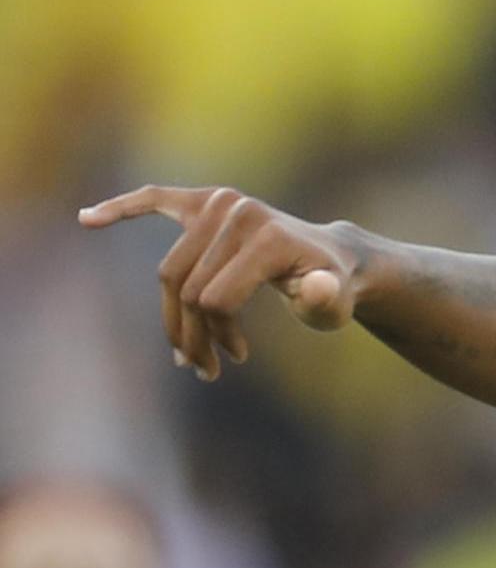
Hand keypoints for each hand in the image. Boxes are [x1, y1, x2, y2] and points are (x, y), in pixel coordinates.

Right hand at [78, 186, 359, 380]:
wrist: (333, 259)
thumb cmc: (331, 288)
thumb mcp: (336, 303)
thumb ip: (326, 300)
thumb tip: (316, 287)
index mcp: (268, 237)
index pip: (214, 297)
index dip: (219, 335)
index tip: (237, 357)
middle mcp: (239, 211)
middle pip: (188, 287)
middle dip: (194, 334)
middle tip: (209, 368)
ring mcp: (220, 202)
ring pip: (172, 272)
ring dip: (176, 317)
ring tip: (196, 355)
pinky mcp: (203, 200)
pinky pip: (155, 201)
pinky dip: (122, 208)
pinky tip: (87, 219)